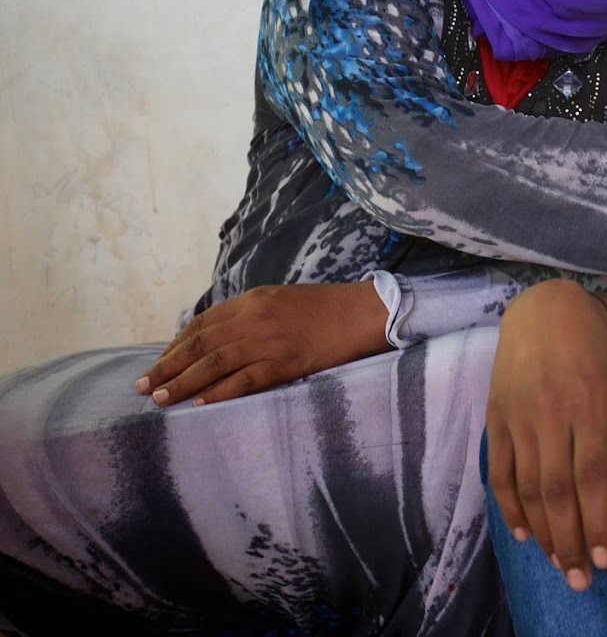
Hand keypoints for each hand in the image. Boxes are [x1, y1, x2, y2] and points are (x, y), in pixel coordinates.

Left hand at [136, 281, 390, 405]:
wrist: (364, 312)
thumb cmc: (325, 308)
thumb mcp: (281, 300)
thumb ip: (250, 315)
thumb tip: (218, 338)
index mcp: (252, 300)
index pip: (201, 324)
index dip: (175, 346)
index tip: (158, 364)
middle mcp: (255, 318)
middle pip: (200, 345)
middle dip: (167, 366)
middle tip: (144, 385)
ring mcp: (270, 340)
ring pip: (215, 363)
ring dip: (183, 383)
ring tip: (161, 399)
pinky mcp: (287, 362)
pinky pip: (246, 380)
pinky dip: (220, 393)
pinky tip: (200, 405)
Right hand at [484, 280, 606, 591]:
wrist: (543, 309)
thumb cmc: (592, 348)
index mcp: (589, 406)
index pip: (593, 476)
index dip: (597, 521)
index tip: (605, 560)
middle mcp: (552, 415)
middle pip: (558, 491)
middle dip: (570, 540)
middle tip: (580, 579)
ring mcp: (519, 417)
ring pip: (527, 487)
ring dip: (542, 531)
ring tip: (558, 562)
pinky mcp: (496, 417)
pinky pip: (499, 471)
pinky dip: (508, 506)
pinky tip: (523, 532)